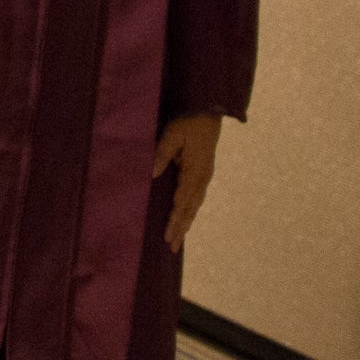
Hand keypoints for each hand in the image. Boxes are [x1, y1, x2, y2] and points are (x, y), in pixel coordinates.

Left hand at [153, 114, 221, 252]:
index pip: (182, 200)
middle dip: (180, 228)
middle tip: (171, 247)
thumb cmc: (188, 122)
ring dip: (186, 223)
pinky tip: (185, 219)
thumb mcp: (172, 135)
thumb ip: (162, 154)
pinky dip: (190, 212)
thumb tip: (151, 174)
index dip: (175, 218)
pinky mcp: (203, 174)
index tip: (168, 234)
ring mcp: (204, 177)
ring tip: (177, 240)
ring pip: (194, 206)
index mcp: (195, 172)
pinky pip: (196, 199)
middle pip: (190, 209)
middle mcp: (202, 179)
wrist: (208, 113)